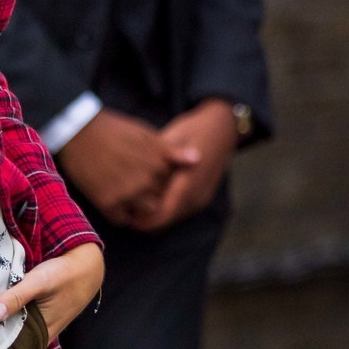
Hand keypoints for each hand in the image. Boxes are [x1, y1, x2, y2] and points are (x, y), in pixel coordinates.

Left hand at [0, 239, 104, 343]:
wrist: (87, 265)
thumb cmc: (65, 275)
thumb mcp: (39, 282)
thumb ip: (17, 297)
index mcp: (41, 334)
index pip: (11, 348)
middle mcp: (41, 334)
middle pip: (11, 340)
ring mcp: (40, 325)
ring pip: (14, 330)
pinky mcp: (39, 315)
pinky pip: (19, 320)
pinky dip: (8, 315)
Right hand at [55, 108, 198, 224]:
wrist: (78, 131)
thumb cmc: (112, 129)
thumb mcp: (145, 135)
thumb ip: (171, 151)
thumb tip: (198, 159)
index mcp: (158, 161)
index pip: (170, 181)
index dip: (160, 178)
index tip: (145, 171)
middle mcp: (147, 179)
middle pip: (159, 197)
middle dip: (150, 193)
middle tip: (130, 181)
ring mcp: (128, 193)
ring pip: (145, 211)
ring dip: (137, 206)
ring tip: (123, 192)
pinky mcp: (109, 203)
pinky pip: (121, 219)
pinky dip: (118, 212)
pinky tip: (110, 198)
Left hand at [122, 99, 237, 231]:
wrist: (224, 127)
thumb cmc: (194, 129)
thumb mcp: (171, 140)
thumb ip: (154, 163)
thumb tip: (131, 179)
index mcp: (188, 184)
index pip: (161, 214)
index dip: (141, 220)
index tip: (123, 216)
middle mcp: (196, 196)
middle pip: (165, 220)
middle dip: (145, 220)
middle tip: (124, 212)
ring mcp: (201, 198)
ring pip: (172, 216)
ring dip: (155, 214)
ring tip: (134, 205)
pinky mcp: (202, 196)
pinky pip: (180, 209)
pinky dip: (165, 207)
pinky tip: (151, 197)